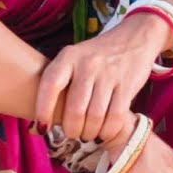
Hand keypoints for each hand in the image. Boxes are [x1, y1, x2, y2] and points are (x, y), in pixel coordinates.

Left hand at [35, 13, 171, 141]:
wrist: (134, 38)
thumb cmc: (96, 57)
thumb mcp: (74, 59)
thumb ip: (59, 84)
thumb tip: (38, 126)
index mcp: (69, 56)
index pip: (50, 84)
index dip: (43, 110)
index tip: (42, 128)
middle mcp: (88, 64)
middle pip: (75, 110)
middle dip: (71, 130)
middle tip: (72, 134)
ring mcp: (109, 74)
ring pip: (95, 117)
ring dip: (89, 133)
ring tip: (87, 134)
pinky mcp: (127, 84)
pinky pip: (115, 117)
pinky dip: (107, 131)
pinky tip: (104, 131)